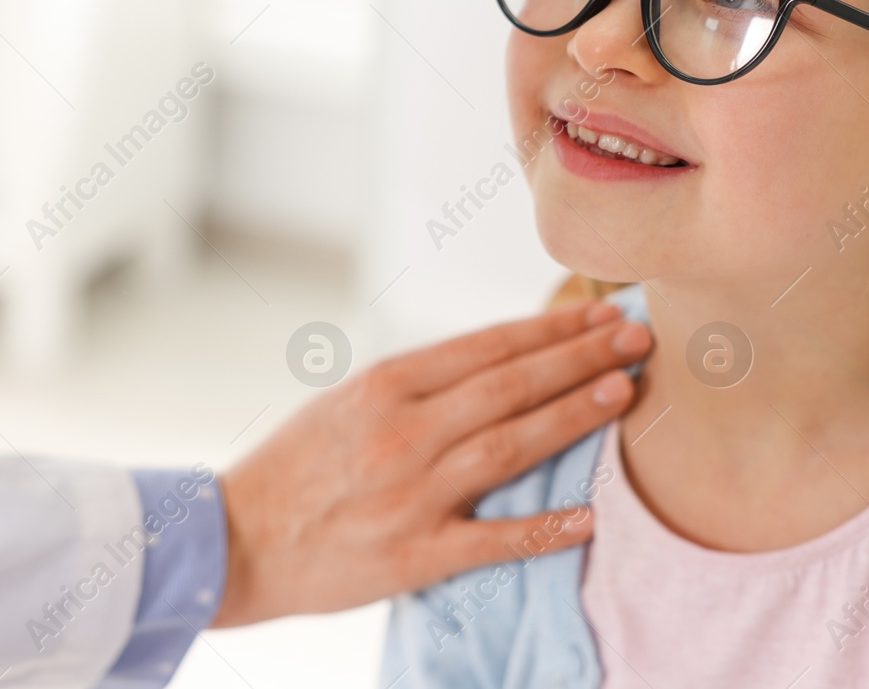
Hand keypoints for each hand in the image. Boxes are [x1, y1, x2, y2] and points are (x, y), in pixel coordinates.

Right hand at [211, 299, 648, 624]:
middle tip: (635, 337)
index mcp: (386, 385)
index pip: (487, 346)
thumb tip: (495, 360)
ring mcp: (410, 493)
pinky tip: (589, 517)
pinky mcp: (412, 554)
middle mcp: (402, 431)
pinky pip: (489, 540)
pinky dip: (540, 529)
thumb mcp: (347, 402)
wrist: (233, 540)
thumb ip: (418, 384)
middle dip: (580, 358)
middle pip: (509, 385)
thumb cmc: (293, 466)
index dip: (551, 329)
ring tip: (624, 392)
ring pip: (508, 445)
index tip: (598, 313)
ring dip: (572, 416)